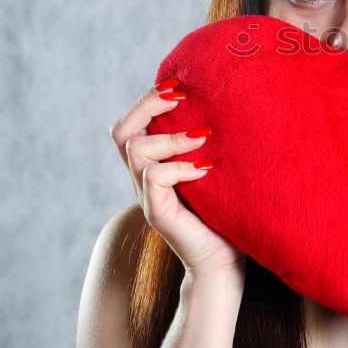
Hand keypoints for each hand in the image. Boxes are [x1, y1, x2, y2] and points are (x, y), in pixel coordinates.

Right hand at [109, 78, 246, 280]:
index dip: (147, 100)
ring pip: (136, 151)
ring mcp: (148, 196)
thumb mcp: (214, 170)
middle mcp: (144, 178)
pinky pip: (154, 179)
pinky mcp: (159, 213)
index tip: (178, 85)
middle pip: (121, 131)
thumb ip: (207, 145)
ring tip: (202, 136)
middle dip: (146, 105)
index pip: (131, 123)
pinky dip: (178, 168)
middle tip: (178, 95)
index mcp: (153, 164)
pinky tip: (205, 169)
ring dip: (170, 137)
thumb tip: (226, 104)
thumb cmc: (224, 215)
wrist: (223, 262)